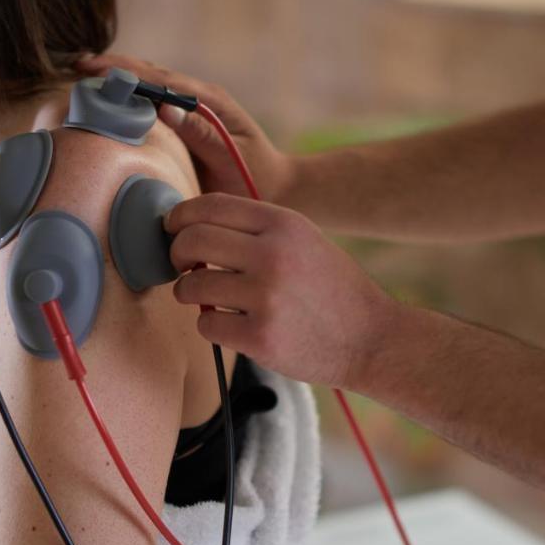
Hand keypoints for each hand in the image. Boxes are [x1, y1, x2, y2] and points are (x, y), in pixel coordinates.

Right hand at [75, 53, 296, 202]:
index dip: (128, 74)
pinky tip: (110, 99)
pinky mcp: (190, 123)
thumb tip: (165, 106)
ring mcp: (195, 109)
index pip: (162, 80)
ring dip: (121, 78)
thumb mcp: (230, 158)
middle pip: (153, 74)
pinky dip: (131, 97)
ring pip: (152, 84)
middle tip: (80, 65)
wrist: (278, 189)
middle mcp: (200, 99)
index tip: (97, 70)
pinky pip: (156, 103)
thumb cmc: (255, 179)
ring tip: (85, 74)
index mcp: (209, 102)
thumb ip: (201, 134)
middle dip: (116, 68)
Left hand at [166, 194, 397, 388]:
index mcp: (284, 224)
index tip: (173, 229)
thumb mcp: (305, 240)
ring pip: (192, 285)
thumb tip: (196, 225)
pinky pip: (206, 323)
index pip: (210, 205)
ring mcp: (266, 297)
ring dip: (188, 292)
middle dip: (177, 254)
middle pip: (192, 240)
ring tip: (204, 297)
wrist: (371, 339)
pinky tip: (230, 325)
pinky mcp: (260, 337)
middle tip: (182, 266)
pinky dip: (210, 325)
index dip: (180, 216)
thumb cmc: (333, 290)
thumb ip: (257, 229)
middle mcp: (273, 255)